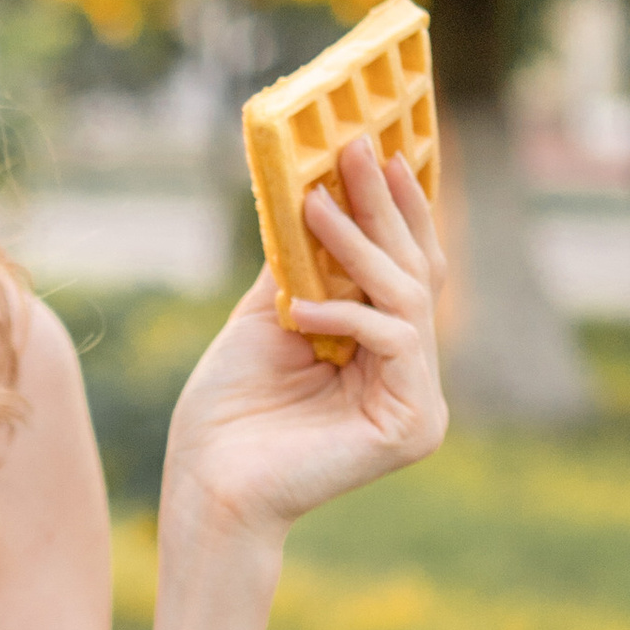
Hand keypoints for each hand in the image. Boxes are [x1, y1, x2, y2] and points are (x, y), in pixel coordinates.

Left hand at [161, 136, 450, 543]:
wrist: (209, 482)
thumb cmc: (229, 410)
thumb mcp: (266, 316)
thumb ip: (301, 264)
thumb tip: (315, 189)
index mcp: (384, 352)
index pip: (405, 268)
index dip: (399, 208)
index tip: (382, 147)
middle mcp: (412, 376)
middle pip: (416, 273)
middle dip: (385, 207)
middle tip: (357, 148)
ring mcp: (420, 403)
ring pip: (410, 299)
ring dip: (361, 245)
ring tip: (316, 205)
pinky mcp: (413, 426)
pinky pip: (395, 342)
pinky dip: (348, 314)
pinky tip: (300, 306)